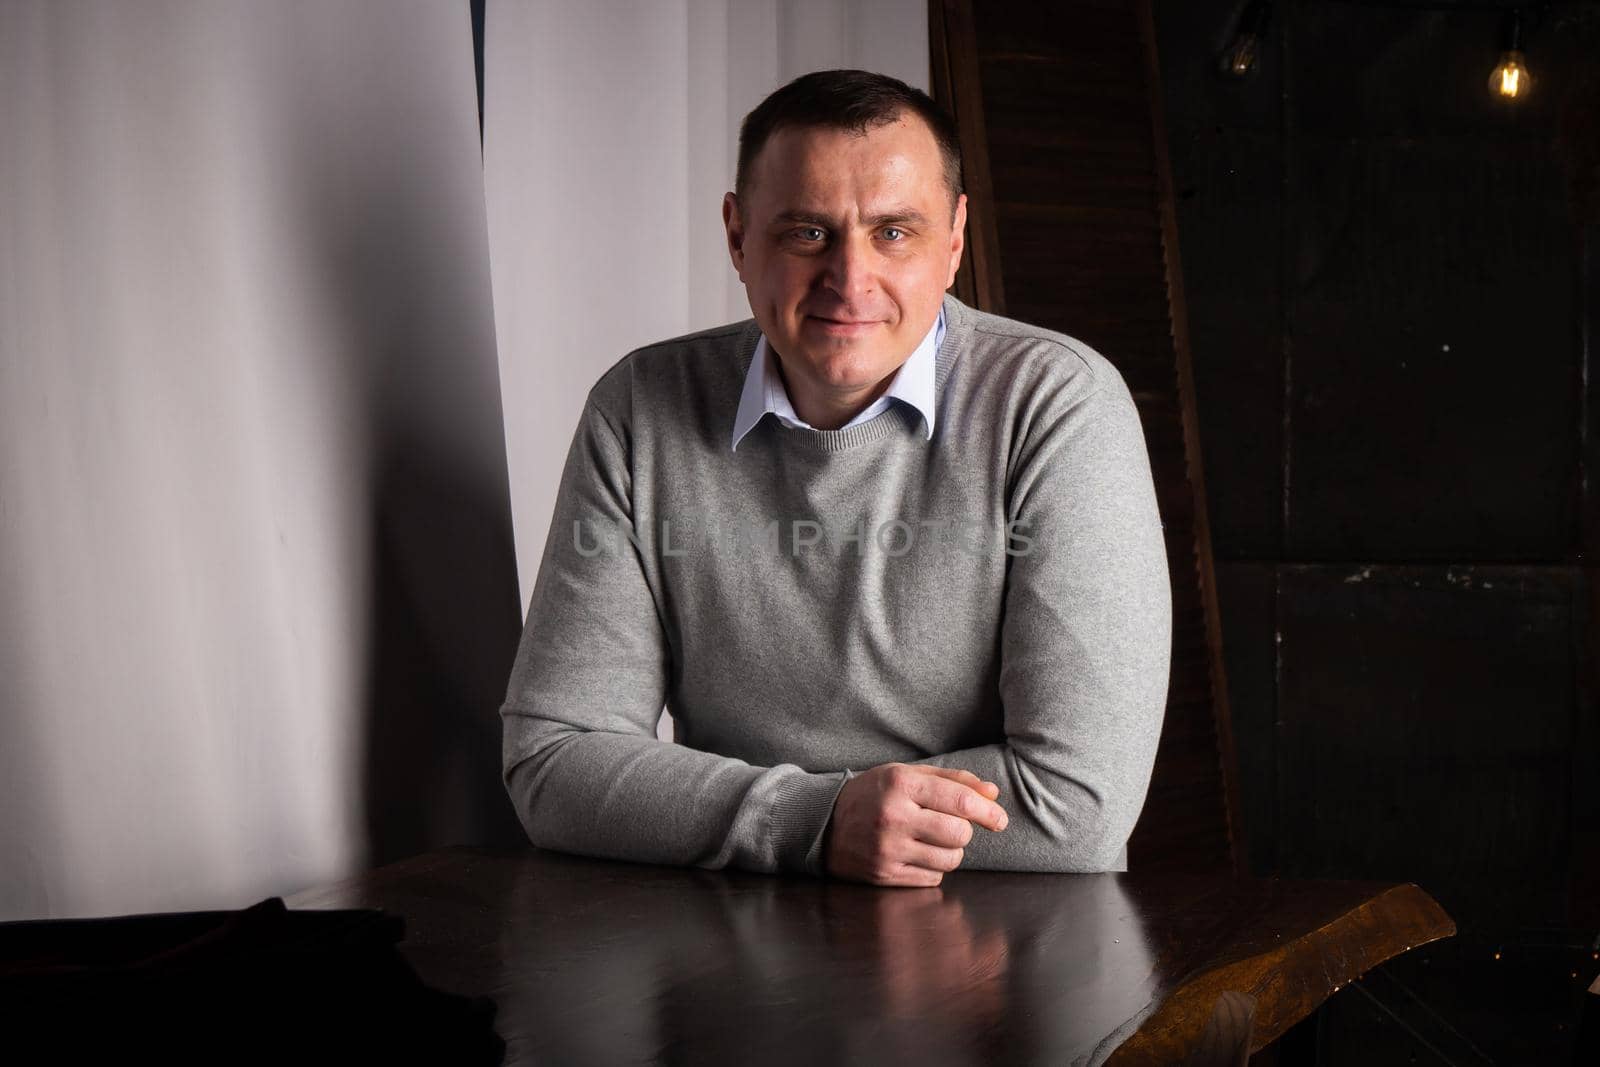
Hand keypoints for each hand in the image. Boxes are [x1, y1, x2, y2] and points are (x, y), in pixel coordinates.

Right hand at [822, 763, 1007, 886]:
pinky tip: (914, 853)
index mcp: (899, 784)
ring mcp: (887, 849)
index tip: (999, 819)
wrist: (822, 825)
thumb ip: (952, 780)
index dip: (988, 812)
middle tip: (950, 824)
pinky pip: (933, 877)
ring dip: (950, 850)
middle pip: (959, 833)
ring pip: (950, 858)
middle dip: (963, 830)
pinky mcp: (885, 875)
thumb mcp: (906, 775)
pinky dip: (932, 866)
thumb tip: (992, 793)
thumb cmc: (872, 795)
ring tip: (930, 839)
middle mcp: (893, 817)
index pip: (960, 802)